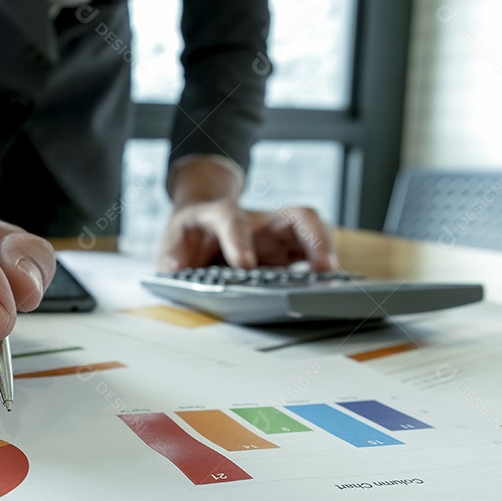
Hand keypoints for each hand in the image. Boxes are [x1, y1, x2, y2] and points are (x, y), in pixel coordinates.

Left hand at [159, 154, 335, 270]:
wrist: (200, 222)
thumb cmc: (189, 234)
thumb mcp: (170, 244)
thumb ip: (171, 259)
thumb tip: (175, 271)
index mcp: (220, 215)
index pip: (231, 219)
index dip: (238, 241)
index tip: (245, 267)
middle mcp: (256, 221)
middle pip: (294, 215)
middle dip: (313, 238)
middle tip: (321, 268)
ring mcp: (276, 233)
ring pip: (312, 229)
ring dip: (326, 252)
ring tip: (331, 279)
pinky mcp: (286, 249)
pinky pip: (313, 251)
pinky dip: (322, 266)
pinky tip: (326, 286)